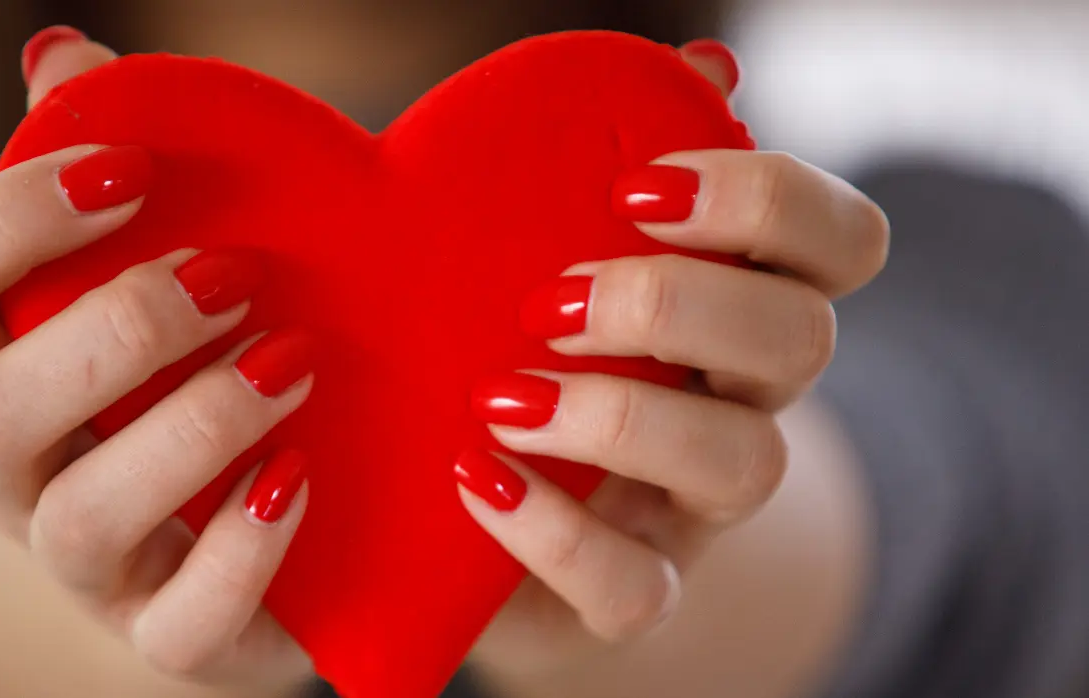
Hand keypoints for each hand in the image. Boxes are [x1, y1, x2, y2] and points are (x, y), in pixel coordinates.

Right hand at [0, 28, 315, 692]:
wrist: (302, 504)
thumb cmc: (220, 359)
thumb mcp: (177, 256)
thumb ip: (115, 160)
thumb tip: (61, 53)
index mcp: (3, 366)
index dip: (6, 225)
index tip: (130, 168)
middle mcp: (22, 474)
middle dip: (115, 329)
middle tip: (234, 277)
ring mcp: (94, 568)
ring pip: (79, 520)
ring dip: (189, 427)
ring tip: (293, 363)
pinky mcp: (172, 636)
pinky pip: (180, 622)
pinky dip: (241, 548)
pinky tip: (301, 477)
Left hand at [457, 40, 889, 673]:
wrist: (477, 512)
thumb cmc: (515, 348)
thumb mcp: (544, 250)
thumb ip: (607, 164)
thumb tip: (706, 61)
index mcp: (741, 306)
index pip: (842, 244)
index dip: (768, 202)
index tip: (637, 190)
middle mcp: (743, 404)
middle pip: (803, 343)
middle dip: (680, 304)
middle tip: (553, 298)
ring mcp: (697, 509)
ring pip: (745, 464)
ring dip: (621, 415)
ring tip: (500, 395)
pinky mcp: (634, 591)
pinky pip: (635, 585)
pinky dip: (551, 531)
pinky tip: (474, 475)